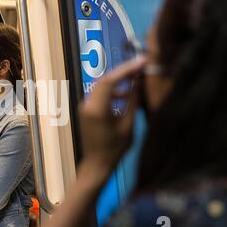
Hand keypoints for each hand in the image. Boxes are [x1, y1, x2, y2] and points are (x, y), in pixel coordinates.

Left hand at [79, 57, 145, 179]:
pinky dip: (112, 92)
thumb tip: (139, 81)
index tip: (142, 62)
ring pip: (102, 87)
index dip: (126, 69)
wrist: (96, 165)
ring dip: (118, 82)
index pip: (110, 81)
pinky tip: (126, 96)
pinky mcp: (86, 110)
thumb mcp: (128, 125)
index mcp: (96, 109)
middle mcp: (86, 105)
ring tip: (136, 81)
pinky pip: (99, 95)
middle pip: (104, 81)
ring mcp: (84, 107)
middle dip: (123, 72)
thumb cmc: (115, 149)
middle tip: (141, 66)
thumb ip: (132, 101)